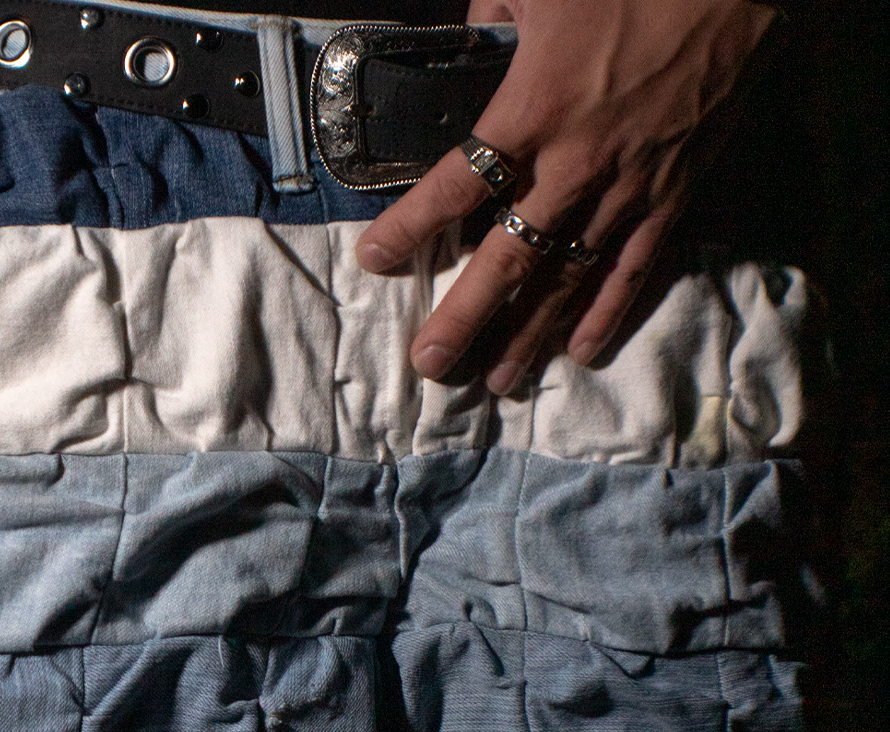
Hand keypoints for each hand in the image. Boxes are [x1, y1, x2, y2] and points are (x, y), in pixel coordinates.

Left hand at [354, 0, 778, 390]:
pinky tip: (581, 353)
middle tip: (432, 365)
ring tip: (498, 381)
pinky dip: (608, 313)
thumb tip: (467, 45)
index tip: (374, 260)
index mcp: (534, 107)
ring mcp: (627, 187)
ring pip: (568, 278)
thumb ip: (491, 21)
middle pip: (508, 257)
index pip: (457, 182)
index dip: (411, 225)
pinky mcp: (673, 195)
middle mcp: (575, 163)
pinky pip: (633, 269)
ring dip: (530, 334)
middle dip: (465, 318)